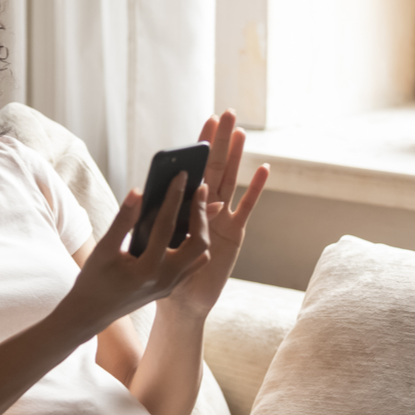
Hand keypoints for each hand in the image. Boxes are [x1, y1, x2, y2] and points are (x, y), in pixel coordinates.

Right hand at [61, 172, 210, 335]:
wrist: (90, 314)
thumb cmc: (92, 280)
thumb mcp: (103, 249)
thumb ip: (123, 220)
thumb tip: (138, 191)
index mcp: (147, 270)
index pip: (166, 226)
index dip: (174, 197)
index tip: (181, 175)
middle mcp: (165, 279)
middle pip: (198, 243)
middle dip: (202, 213)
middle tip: (202, 188)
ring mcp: (171, 286)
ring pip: (201, 255)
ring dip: (202, 229)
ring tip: (199, 204)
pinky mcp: (171, 287)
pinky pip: (193, 264)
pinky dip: (196, 244)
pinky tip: (190, 227)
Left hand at [161, 109, 268, 319]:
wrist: (179, 301)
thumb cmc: (163, 268)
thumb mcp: (151, 236)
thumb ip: (157, 214)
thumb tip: (153, 189)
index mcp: (185, 204)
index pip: (193, 168)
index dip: (200, 146)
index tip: (205, 121)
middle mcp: (205, 207)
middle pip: (214, 168)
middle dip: (220, 141)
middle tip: (227, 113)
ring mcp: (222, 218)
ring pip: (230, 181)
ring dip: (236, 157)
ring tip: (241, 131)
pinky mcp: (234, 233)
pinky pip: (245, 207)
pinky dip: (255, 188)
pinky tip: (263, 168)